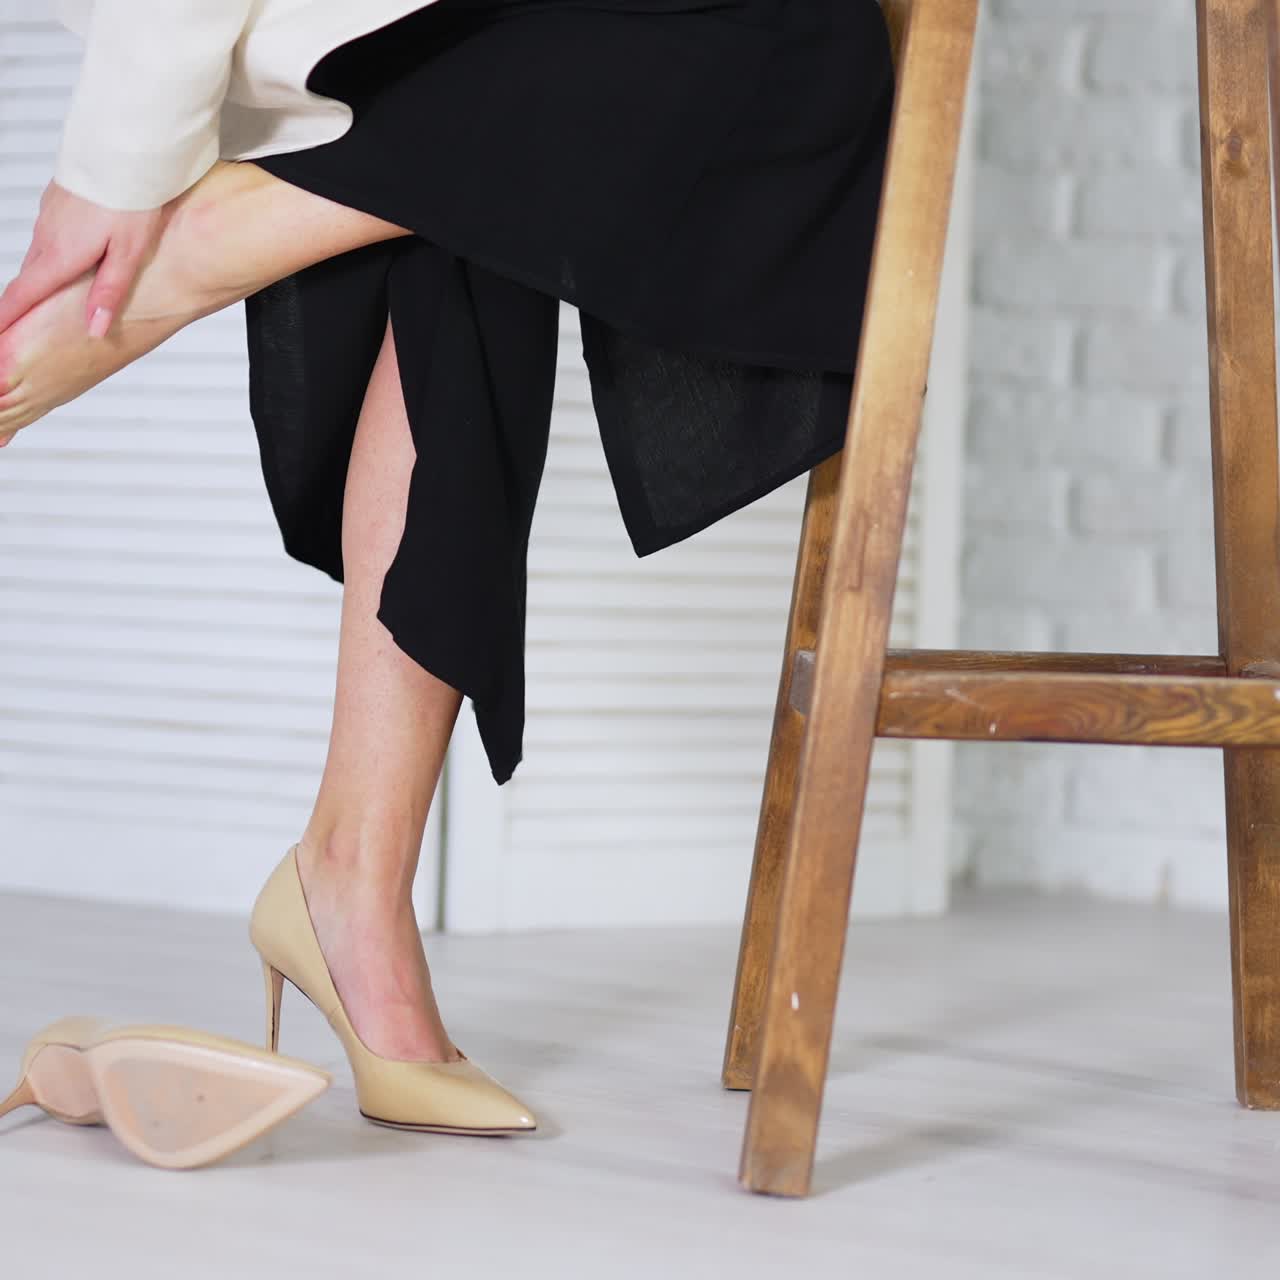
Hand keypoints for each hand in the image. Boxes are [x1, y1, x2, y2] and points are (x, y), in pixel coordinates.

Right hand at [0, 181, 164, 338]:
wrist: (123, 149)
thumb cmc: (132, 200)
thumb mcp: (128, 254)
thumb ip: (109, 292)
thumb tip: (93, 329)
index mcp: (61, 255)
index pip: (23, 296)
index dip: (6, 320)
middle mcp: (47, 237)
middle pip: (28, 281)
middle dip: (17, 305)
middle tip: (11, 329)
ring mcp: (48, 218)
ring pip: (39, 259)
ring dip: (35, 281)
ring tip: (36, 303)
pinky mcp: (56, 204)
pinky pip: (48, 239)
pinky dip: (48, 257)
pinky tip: (62, 263)